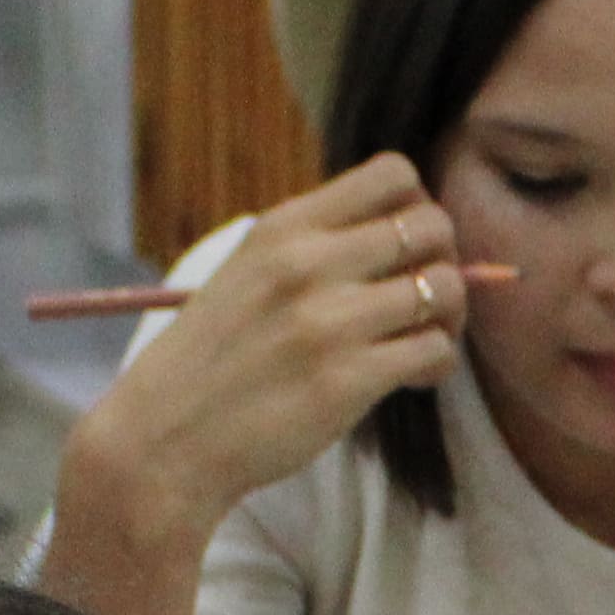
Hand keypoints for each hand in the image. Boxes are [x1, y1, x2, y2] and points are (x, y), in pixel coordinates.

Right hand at [44, 155, 475, 588]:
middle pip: (431, 225)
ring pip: (445, 287)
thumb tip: (408, 234)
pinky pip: (436, 351)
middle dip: (445, 259)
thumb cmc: (212, 361)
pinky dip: (438, 364)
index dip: (418, 205)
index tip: (404, 247)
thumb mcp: (247, 274)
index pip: (394, 174)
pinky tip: (411, 378)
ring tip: (421, 341)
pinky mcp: (347, 380)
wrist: (164, 441)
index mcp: (284, 228)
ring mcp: (329, 322)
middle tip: (427, 299)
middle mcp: (308, 264)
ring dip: (450, 317)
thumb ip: (314, 248)